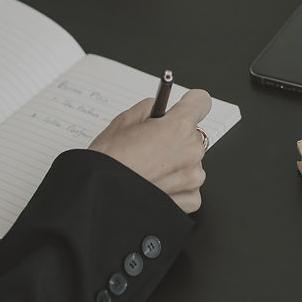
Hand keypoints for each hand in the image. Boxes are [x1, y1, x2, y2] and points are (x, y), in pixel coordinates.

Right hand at [89, 88, 210, 212]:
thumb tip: (156, 108)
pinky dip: (177, 186)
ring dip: (176, 163)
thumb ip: (148, 109)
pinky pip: (190, 186)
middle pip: (193, 135)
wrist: (101, 197)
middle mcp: (191, 151)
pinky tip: (156, 185)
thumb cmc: (109, 163)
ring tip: (150, 170)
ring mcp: (193, 177)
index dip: (189, 103)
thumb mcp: (124, 121)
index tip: (182, 107)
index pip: (201, 101)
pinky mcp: (191, 200)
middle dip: (176, 137)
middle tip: (151, 146)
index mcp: (178, 127)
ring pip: (191, 161)